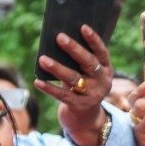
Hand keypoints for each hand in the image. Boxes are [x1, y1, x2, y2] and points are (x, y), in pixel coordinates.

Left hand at [40, 25, 114, 143]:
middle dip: (74, 49)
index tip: (82, 27)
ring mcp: (92, 95)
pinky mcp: (79, 106)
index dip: (93, 40)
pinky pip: (62, 95)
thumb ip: (80, 61)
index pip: (101, 52)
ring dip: (57, 68)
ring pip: (73, 78)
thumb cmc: (83, 86)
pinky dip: (49, 88)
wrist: (86, 118)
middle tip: (59, 37)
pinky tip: (37, 81)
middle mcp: (102, 81)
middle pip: (88, 63)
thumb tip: (59, 41)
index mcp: (106, 69)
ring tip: (42, 59)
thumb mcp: (87, 74)